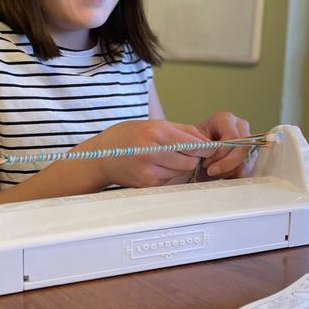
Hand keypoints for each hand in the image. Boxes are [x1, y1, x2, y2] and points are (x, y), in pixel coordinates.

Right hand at [81, 120, 210, 187]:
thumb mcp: (153, 124)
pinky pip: (170, 180)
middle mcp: (151, 153)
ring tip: (167, 158)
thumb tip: (207, 140)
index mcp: (155, 133)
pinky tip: (156, 166)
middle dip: (193, 158)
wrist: (101, 156)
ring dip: (181, 166)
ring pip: (182, 172)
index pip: (194, 145)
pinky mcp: (147, 184)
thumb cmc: (127, 136)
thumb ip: (183, 131)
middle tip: (186, 152)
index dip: (205, 148)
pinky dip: (169, 173)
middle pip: (190, 161)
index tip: (207, 148)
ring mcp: (148, 171)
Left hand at [195, 112, 252, 178]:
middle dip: (226, 164)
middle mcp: (240, 128)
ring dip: (226, 171)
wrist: (195, 152)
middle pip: (243, 147)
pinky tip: (219, 174)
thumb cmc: (193, 145)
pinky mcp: (250, 157)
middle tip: (210, 172)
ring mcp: (247, 142)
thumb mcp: (192, 143)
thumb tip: (211, 154)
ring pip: (245, 161)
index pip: (232, 136)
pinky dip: (231, 176)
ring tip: (211, 171)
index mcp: (225, 120)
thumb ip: (201, 146)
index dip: (220, 152)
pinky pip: (246, 170)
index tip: (206, 163)